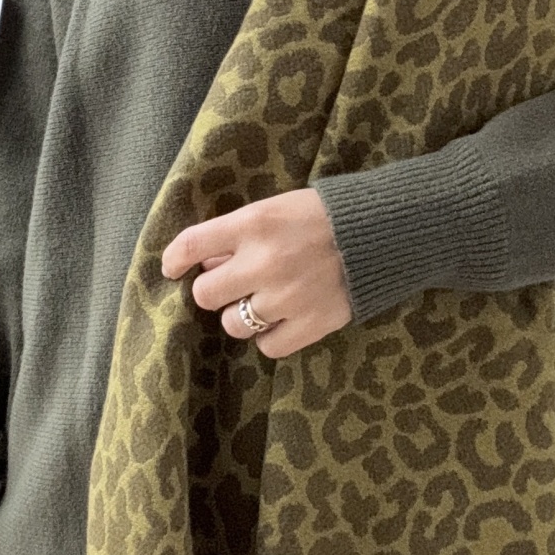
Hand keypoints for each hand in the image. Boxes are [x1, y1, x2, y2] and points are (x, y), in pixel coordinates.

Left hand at [160, 187, 352, 359]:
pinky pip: (267, 346)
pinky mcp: (311, 323)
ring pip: (233, 324)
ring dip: (242, 315)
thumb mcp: (276, 208)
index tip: (171, 268)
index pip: (192, 245)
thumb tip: (206, 264)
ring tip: (263, 301)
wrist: (383, 232)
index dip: (173, 259)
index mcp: (255, 223)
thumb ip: (239, 234)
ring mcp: (287, 296)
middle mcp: (265, 261)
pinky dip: (270, 336)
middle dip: (214, 290)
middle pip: (206, 294)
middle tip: (232, 284)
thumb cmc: (324, 215)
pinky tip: (283, 319)